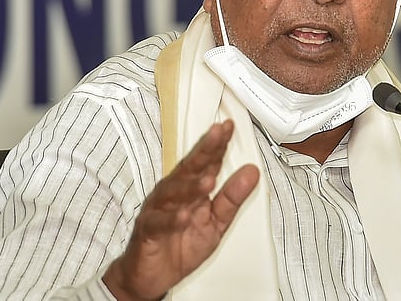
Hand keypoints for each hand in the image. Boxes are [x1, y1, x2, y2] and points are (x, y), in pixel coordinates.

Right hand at [103, 120, 259, 299]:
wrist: (152, 274)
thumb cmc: (181, 243)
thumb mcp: (216, 222)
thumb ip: (232, 197)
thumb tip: (252, 171)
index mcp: (190, 188)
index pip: (207, 162)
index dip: (218, 144)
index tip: (229, 126)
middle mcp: (173, 193)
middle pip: (189, 169)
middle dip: (205, 151)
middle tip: (218, 133)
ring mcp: (158, 210)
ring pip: (173, 193)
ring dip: (190, 187)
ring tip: (209, 180)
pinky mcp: (148, 231)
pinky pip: (159, 224)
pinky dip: (170, 220)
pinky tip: (182, 216)